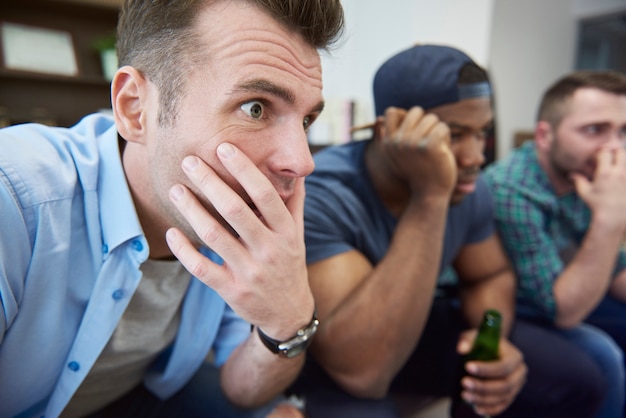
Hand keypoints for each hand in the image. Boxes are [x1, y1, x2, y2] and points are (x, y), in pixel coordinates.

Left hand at [165, 143, 313, 338]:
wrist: (288, 313)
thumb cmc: (289, 264)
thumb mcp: (298, 234)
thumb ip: (293, 202)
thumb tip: (295, 169)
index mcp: (286, 232)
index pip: (265, 194)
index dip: (244, 169)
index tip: (224, 148)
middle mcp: (269, 250)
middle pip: (235, 210)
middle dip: (210, 183)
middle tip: (189, 162)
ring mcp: (250, 272)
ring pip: (214, 236)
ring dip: (191, 210)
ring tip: (175, 190)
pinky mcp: (232, 291)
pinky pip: (202, 268)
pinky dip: (184, 250)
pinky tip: (171, 232)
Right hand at [377, 106, 456, 198]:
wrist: (429, 194)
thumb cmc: (418, 170)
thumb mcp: (400, 154)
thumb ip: (396, 133)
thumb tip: (398, 110)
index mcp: (388, 142)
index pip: (391, 112)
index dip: (406, 118)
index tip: (414, 133)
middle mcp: (397, 141)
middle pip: (416, 111)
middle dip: (426, 123)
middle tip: (427, 142)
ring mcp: (412, 143)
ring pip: (432, 118)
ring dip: (437, 131)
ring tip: (435, 149)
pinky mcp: (429, 145)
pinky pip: (443, 127)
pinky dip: (446, 138)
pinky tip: (442, 152)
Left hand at [457, 330, 526, 416]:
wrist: (491, 350)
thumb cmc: (482, 343)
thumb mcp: (475, 336)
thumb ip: (468, 340)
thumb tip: (462, 349)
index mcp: (514, 357)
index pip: (503, 366)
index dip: (486, 369)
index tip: (467, 367)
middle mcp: (519, 373)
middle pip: (505, 385)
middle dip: (483, 386)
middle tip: (464, 383)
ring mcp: (517, 386)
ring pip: (502, 397)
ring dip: (483, 399)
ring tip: (465, 395)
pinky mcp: (510, 396)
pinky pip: (502, 405)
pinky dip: (490, 409)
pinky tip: (476, 408)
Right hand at [572, 146, 625, 233]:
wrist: (613, 217)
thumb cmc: (597, 205)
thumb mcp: (584, 193)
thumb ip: (578, 181)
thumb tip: (571, 174)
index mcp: (605, 173)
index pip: (605, 153)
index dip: (601, 153)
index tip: (598, 159)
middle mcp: (619, 172)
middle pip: (620, 152)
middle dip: (615, 153)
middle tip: (610, 159)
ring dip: (622, 161)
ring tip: (617, 168)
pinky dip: (624, 172)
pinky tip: (621, 177)